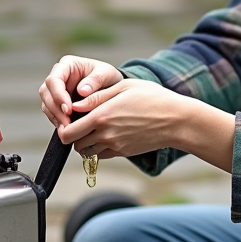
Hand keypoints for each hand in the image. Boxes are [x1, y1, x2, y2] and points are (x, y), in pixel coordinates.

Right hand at [39, 55, 123, 128]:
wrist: (112, 86)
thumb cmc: (108, 77)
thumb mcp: (107, 74)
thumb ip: (95, 80)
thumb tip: (81, 91)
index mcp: (67, 65)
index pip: (53, 79)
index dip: (58, 95)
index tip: (68, 109)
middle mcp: (58, 75)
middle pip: (46, 92)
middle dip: (55, 109)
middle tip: (67, 122)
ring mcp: (56, 89)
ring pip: (46, 103)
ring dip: (55, 117)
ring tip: (68, 128)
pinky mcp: (58, 102)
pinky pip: (52, 112)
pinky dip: (58, 121)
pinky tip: (67, 128)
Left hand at [59, 79, 236, 172]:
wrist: (176, 120)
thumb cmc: (152, 97)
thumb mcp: (124, 87)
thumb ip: (96, 96)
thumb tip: (74, 104)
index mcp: (102, 115)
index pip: (68, 132)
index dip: (64, 126)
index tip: (69, 117)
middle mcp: (106, 133)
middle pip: (74, 144)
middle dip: (73, 134)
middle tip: (80, 122)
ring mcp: (115, 145)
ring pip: (86, 151)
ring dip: (85, 142)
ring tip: (94, 128)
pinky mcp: (123, 152)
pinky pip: (101, 155)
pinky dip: (98, 148)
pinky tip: (107, 134)